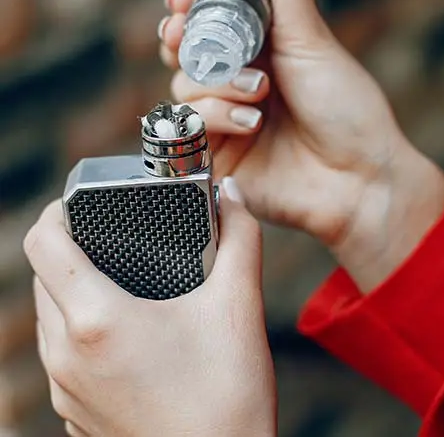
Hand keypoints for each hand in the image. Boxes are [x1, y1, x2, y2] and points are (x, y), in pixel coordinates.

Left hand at [23, 178, 275, 436]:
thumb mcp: (239, 304)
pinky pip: (61, 353)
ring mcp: (66, 389)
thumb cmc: (229, 396)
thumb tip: (233, 193)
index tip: (82, 204)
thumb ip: (240, 237)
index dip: (56, 211)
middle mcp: (67, 355)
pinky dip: (80, 327)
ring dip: (73, 287)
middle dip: (71, 247)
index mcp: (97, 320)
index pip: (41, 243)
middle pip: (43, 276)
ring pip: (49, 316)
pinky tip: (126, 330)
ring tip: (121, 278)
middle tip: (114, 236)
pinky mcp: (76, 412)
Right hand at [160, 0, 443, 291]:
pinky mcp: (218, 157)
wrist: (359, 177)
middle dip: (184, 42)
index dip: (187, 8)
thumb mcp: (312, 36)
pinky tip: (250, 124)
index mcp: (261, 51)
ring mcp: (227, 121)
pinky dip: (213, 118)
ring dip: (214, 85)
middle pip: (184, 53)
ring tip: (258, 93)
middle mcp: (239, 83)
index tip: (181, 0)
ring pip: (182, 88)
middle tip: (185, 35)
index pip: (207, 22)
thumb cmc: (345, 106)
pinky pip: (188, 129)